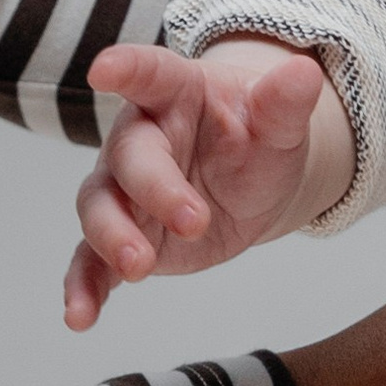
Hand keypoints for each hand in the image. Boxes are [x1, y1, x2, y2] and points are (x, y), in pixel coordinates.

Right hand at [66, 36, 353, 326]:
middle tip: (193, 221)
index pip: (148, 74)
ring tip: (139, 267)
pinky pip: (92, 260)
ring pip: (100, 208)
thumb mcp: (281, 122)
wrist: (253, 179)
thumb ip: (285, 102)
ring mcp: (124, 189)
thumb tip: (305, 73)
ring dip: (113, 237)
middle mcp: (138, 139)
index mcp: (175, 95)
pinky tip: (80, 316)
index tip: (104, 70)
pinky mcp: (125, 235)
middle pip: (129, 158)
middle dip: (155, 189)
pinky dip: (84, 287)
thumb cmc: (258, 138)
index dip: (126, 69)